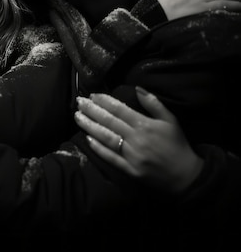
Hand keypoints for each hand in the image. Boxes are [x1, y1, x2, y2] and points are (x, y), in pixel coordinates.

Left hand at [74, 88, 202, 193]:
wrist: (186, 176)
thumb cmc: (177, 145)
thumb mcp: (170, 120)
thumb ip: (153, 103)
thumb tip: (137, 88)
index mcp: (145, 125)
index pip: (119, 110)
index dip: (104, 101)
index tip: (92, 95)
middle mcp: (136, 139)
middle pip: (109, 122)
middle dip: (91, 110)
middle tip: (78, 102)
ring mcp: (131, 155)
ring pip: (106, 138)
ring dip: (89, 126)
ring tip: (77, 116)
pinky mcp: (129, 170)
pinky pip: (110, 157)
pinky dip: (98, 148)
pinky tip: (87, 139)